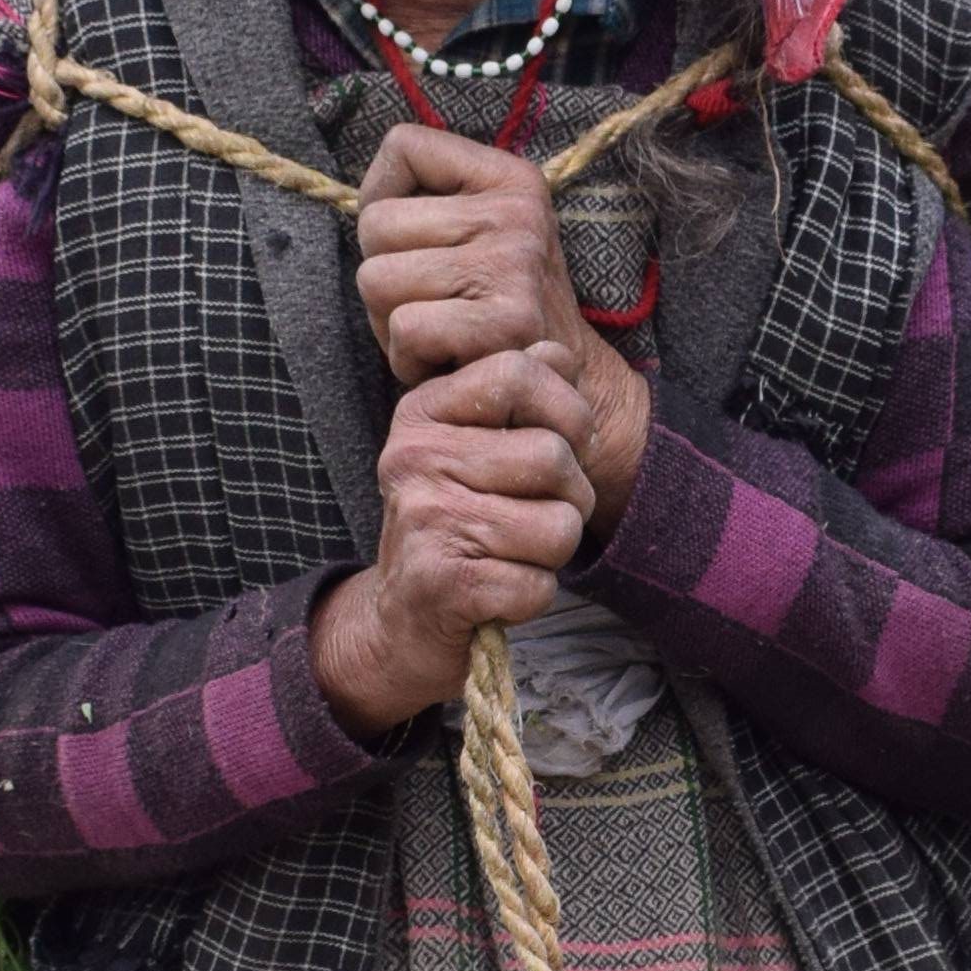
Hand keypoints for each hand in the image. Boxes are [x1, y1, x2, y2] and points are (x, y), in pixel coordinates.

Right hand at [312, 349, 599, 733]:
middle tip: (534, 516)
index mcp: (423, 410)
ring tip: (512, 553)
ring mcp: (426, 519)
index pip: (519, 369)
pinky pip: (539, 585)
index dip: (566, 409)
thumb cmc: (455, 522)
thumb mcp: (476, 444)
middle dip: (569, 497)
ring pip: (559, 526)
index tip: (560, 443)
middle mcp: (414, 456)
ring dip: (553, 552)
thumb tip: (558, 350)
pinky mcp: (443, 583)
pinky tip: (496, 591)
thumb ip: (519, 393)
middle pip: (554, 455)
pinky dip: (531, 597)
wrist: (401, 620)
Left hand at [352, 125, 647, 514]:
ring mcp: (516, 264)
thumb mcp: (473, 235)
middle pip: (375, 224)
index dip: (384, 197)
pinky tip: (446, 360)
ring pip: (376, 279)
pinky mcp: (508, 321)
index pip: (403, 145)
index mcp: (511, 178)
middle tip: (433, 304)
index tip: (419, 240)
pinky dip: (409, 358)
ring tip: (439, 332)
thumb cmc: (488, 311)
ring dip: (391, 321)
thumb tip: (364, 190)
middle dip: (385, 275)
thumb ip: (422, 198)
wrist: (556, 389)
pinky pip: (406, 329)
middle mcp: (519, 213)